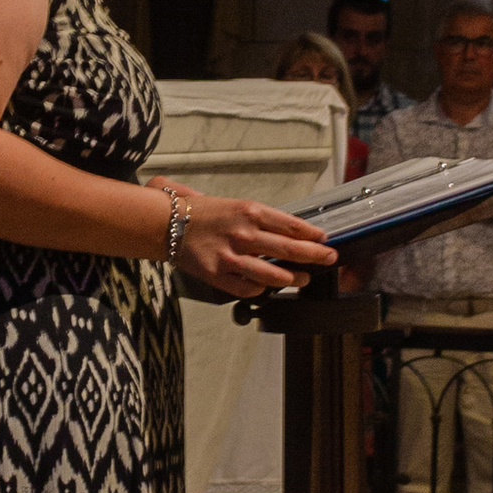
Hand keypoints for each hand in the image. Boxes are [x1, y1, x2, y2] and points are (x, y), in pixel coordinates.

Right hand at [172, 192, 339, 301]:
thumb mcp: (231, 202)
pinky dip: (262, 290)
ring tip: (303, 279)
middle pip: (289, 249)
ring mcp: (232, 257)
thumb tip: (285, 225)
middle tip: (329, 258)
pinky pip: (248, 288)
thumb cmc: (196, 211)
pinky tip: (268, 288)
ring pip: (273, 274)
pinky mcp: (218, 275)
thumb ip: (256, 214)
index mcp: (249, 211)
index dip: (312, 233)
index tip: (324, 238)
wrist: (163, 222)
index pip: (291, 224)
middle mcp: (244, 234)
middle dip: (315, 255)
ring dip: (293, 278)